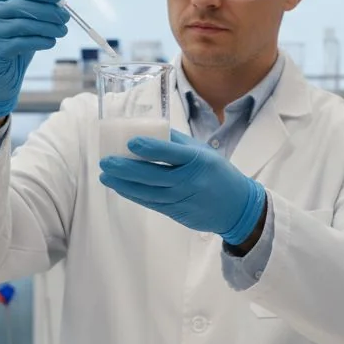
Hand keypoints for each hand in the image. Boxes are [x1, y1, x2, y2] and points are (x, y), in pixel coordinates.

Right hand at [0, 0, 69, 117]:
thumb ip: (34, 3)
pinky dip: (41, 41)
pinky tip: (51, 42)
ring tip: (62, 31)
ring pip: (23, 25)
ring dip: (48, 27)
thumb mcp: (22, 22)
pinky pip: (23, 42)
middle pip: (20, 6)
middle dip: (47, 10)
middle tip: (65, 16)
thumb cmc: (11, 46)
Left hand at [99, 130, 265, 245]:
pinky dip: (134, 195)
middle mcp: (189, 180)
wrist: (236, 207)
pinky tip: (120, 188)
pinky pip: (152, 203)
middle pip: (153, 175)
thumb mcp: (204, 152)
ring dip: (124, 185)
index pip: (171, 153)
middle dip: (127, 169)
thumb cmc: (218, 172)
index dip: (150, 148)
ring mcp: (182, 199)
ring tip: (106, 176)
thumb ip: (178, 142)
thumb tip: (149, 131)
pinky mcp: (177, 212)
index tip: (131, 142)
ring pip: (148, 192)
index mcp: (198, 160)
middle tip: (106, 162)